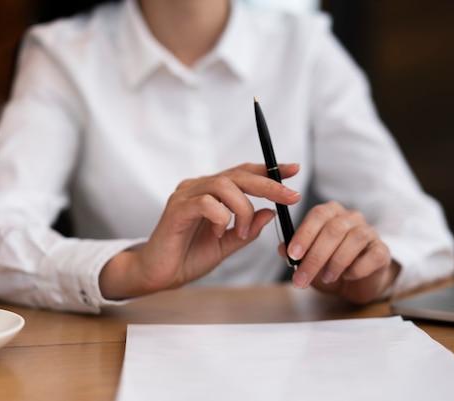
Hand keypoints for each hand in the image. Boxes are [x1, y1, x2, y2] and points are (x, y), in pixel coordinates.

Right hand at [100, 163, 300, 299]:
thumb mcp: (228, 244)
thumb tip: (270, 212)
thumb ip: (247, 229)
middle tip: (291, 197)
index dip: (269, 170)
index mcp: (212, 192)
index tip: (294, 170)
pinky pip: (205, 202)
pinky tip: (218, 233)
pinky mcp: (176, 209)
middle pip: (238, 174)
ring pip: (223, 185)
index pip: (244, 173)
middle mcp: (198, 187)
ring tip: (241, 231)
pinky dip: (221, 217)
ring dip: (241, 208)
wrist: (160, 275)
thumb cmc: (189, 257)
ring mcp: (186, 195)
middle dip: (268, 184)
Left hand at [280, 201, 399, 303]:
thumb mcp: (308, 260)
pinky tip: (347, 276)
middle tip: (302, 278)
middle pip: (333, 230)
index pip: (317, 215)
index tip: (292, 254)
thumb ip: (295, 253)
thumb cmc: (330, 265)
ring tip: (326, 278)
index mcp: (330, 214)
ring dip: (336, 262)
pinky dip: (358, 268)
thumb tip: (282, 248)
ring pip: (355, 239)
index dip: (304, 234)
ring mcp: (369, 232)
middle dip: (315, 256)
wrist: (356, 282)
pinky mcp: (382, 250)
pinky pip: (373, 254)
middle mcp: (350, 218)